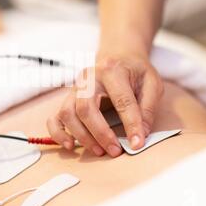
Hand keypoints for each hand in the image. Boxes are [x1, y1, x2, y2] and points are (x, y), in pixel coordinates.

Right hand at [47, 52, 163, 156]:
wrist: (118, 55)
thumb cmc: (135, 70)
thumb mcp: (151, 82)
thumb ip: (148, 107)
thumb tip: (141, 134)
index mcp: (112, 70)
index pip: (121, 100)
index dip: (130, 124)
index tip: (137, 144)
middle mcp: (88, 78)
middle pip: (86, 108)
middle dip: (100, 133)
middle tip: (115, 151)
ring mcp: (74, 88)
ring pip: (68, 113)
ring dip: (82, 136)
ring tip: (99, 151)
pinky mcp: (68, 98)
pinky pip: (55, 117)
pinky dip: (58, 133)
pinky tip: (70, 145)